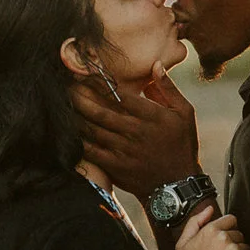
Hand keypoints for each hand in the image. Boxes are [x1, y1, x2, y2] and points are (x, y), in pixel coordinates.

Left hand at [72, 67, 202, 198]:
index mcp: (153, 116)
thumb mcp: (184, 113)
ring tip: (65, 102)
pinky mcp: (116, 166)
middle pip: (102, 111)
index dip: (102, 82)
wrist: (178, 184)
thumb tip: (155, 65)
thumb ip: (168, 88)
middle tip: (68, 85)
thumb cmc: (182, 144)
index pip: (121, 94)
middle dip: (82, 96)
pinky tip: (69, 130)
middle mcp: (137, 132)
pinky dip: (79, 140)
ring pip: (94, 129)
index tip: (88, 73)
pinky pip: (92, 151)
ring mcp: (125, 150)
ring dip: (77, 115)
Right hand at [173, 208, 249, 249]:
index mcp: (209, 230)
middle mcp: (223, 238)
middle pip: (239, 234)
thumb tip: (209, 209)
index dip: (227, 230)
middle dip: (233, 243)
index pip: (231, 219)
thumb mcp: (182, 244)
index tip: (223, 240)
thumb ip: (195, 222)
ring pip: (246, 247)